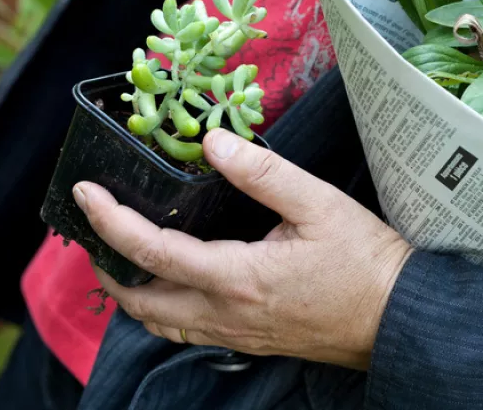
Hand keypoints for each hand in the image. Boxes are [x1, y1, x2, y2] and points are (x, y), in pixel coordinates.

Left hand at [74, 129, 411, 369]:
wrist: (395, 315)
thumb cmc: (364, 262)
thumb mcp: (319, 204)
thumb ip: (263, 173)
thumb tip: (215, 141)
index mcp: (238, 277)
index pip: (152, 252)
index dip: (111, 220)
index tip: (87, 194)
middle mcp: (227, 314)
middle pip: (141, 301)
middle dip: (105, 266)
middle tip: (96, 229)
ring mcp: (236, 335)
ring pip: (160, 324)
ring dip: (131, 294)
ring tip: (122, 259)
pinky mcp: (250, 341)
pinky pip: (188, 333)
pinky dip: (162, 311)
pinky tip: (173, 288)